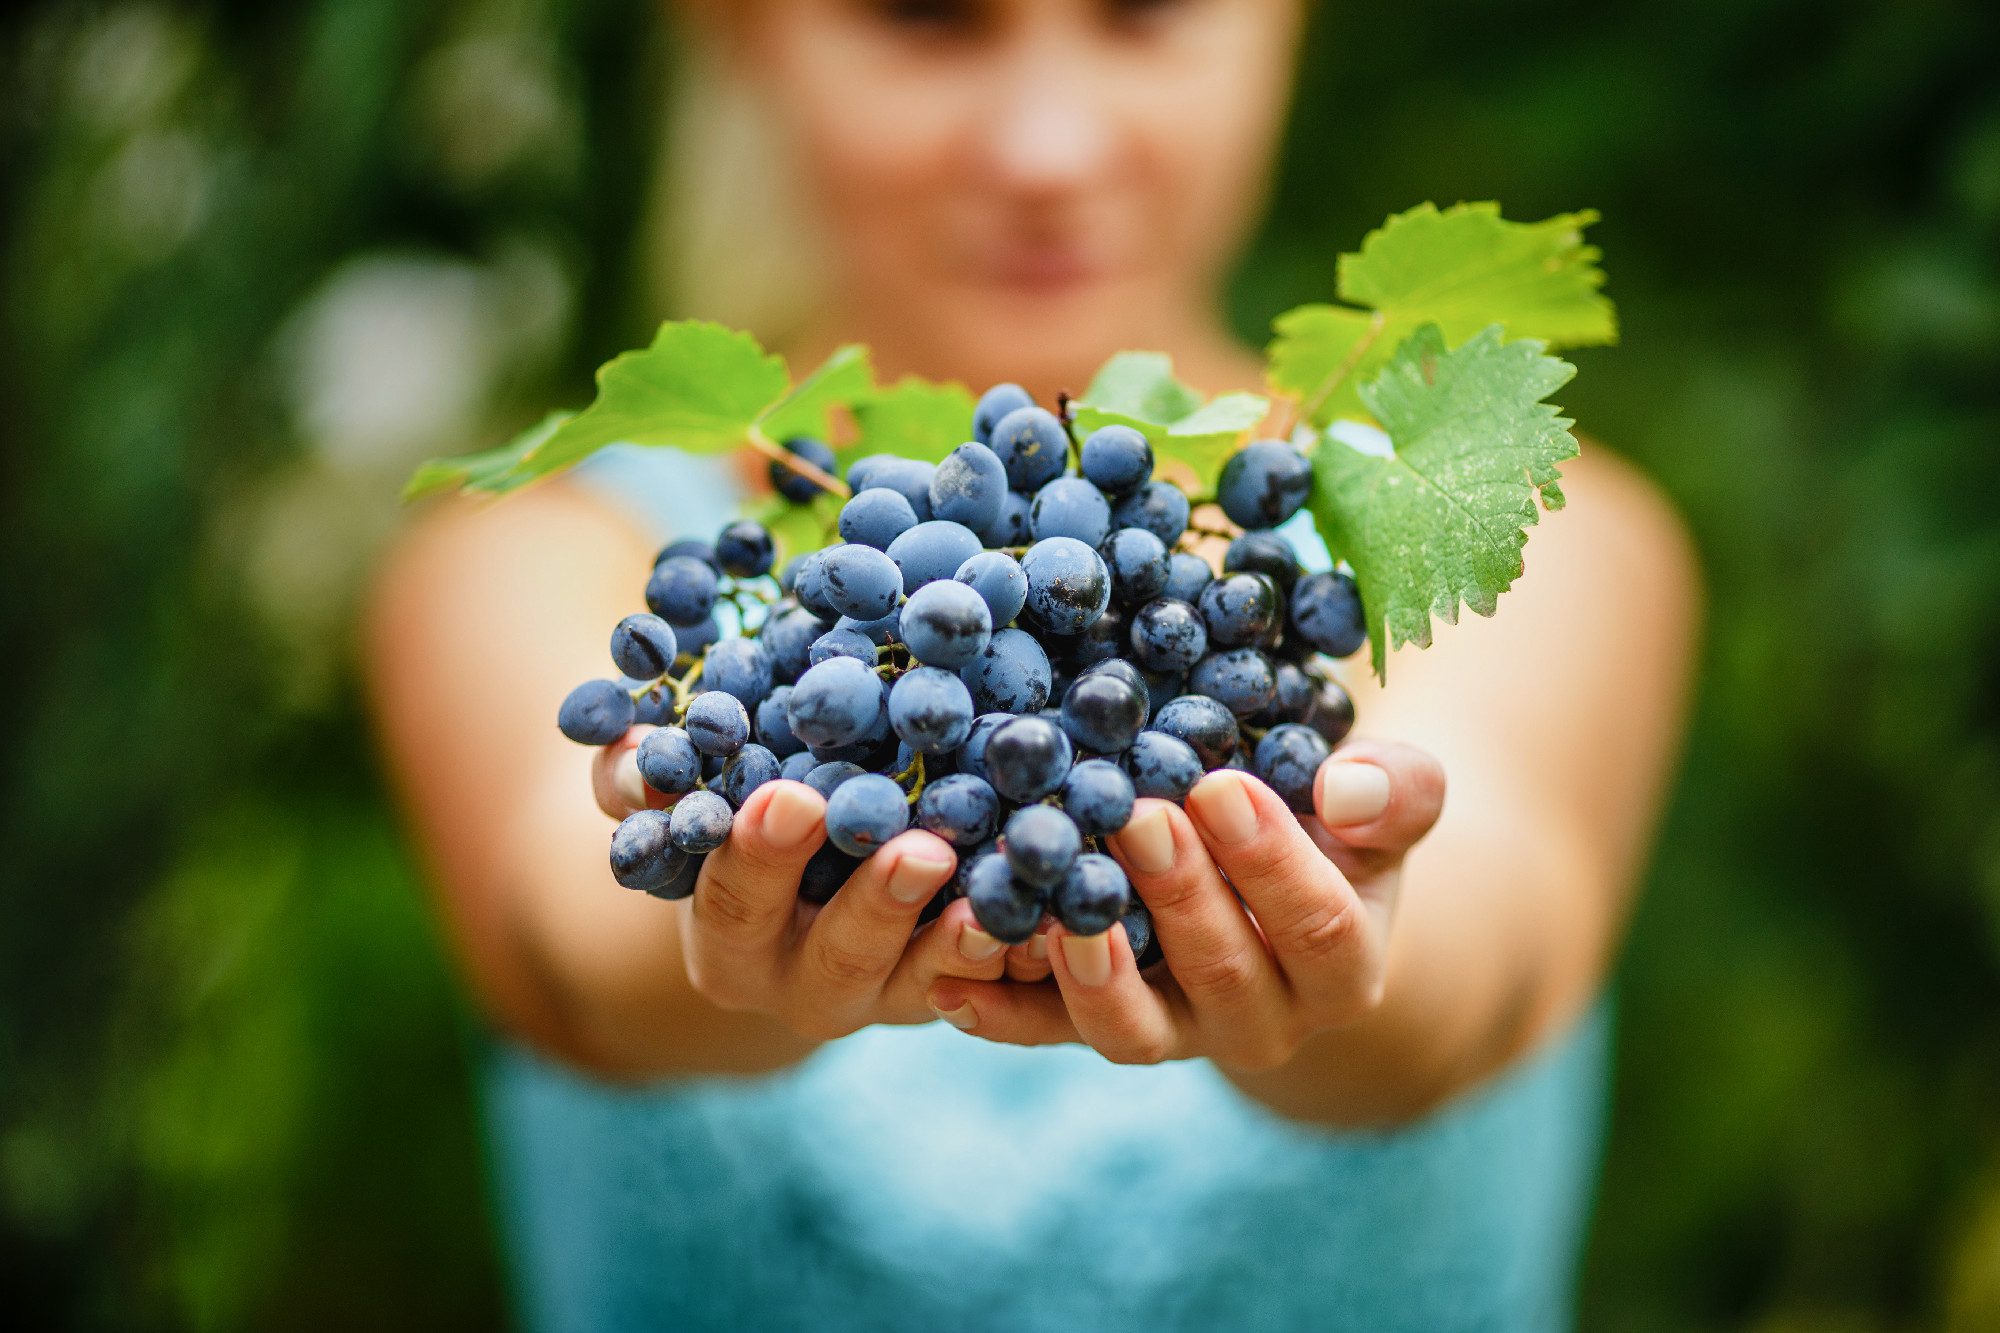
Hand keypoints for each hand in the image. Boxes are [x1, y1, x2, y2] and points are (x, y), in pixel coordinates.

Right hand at [591, 729, 1009, 1041]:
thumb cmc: (722, 810)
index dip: (761, 853)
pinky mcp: (958, 992)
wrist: (794, 880)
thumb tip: (627, 750)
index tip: (792, 800)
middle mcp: (803, 985)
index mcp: (725, 940)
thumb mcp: (672, 797)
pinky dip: (1028, 947)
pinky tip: (1063, 908)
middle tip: (920, 852)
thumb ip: (637, 779)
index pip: (734, 898)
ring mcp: (888, 997)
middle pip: (841, 956)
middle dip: (878, 907)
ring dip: (966, 941)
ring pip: (928, 982)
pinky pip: (998, 984)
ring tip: (1000, 900)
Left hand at [923, 741, 1445, 1069]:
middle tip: (1137, 817)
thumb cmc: (1337, 823)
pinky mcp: (1097, 1022)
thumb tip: (1345, 792)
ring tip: (1058, 912)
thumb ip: (1395, 793)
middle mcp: (1261, 1018)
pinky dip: (999, 1012)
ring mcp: (1175, 1029)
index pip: (1316, 928)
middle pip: (1221, 973)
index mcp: (1342, 969)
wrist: (1283, 877)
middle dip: (1178, 896)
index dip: (1272, 864)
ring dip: (1090, 973)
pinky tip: (950, 983)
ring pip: (1132, 1028)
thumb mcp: (1383, 802)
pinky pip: (1047, 1031)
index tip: (1223, 787)